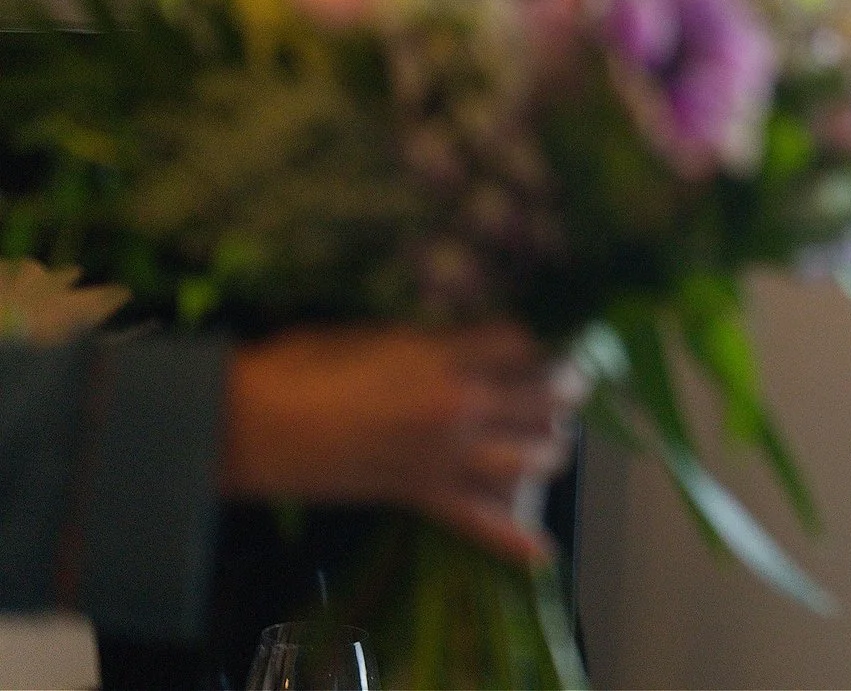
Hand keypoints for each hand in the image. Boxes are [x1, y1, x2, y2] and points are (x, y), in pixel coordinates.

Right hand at [222, 323, 586, 566]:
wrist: (252, 425)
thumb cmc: (302, 367)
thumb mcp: (374, 333)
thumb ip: (428, 340)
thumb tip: (459, 342)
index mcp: (444, 355)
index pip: (522, 341)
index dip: (534, 342)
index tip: (536, 345)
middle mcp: (458, 404)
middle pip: (546, 396)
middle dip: (563, 391)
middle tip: (564, 390)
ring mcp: (444, 454)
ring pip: (533, 458)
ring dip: (549, 450)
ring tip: (549, 443)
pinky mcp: (420, 496)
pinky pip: (479, 521)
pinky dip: (512, 539)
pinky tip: (541, 550)